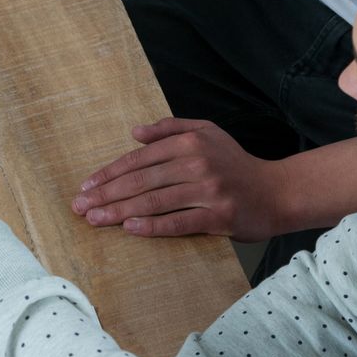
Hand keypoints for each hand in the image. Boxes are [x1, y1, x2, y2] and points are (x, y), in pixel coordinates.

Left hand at [72, 118, 282, 241]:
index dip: (109, 173)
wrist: (276, 192)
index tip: (86, 187)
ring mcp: (208, 191)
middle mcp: (197, 163)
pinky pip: (177, 222)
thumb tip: (134, 132)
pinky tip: (129, 229)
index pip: (139, 158)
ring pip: (154, 201)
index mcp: (190, 142)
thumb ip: (171, 128)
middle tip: (80, 208)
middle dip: (106, 194)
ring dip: (119, 212)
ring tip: (95, 220)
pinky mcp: (217, 217)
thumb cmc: (236, 164)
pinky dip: (152, 226)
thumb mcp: (208, 133)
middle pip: (141, 180)